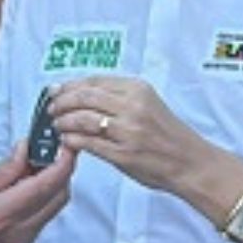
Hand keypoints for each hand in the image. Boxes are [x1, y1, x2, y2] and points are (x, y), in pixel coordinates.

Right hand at [0, 141, 74, 242]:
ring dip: (54, 182)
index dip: (63, 162)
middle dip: (62, 169)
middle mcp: (20, 231)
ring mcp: (26, 240)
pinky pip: (46, 214)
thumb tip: (25, 150)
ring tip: (35, 164)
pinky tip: (29, 184)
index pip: (46, 185)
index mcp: (1, 215)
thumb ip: (2, 171)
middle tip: (50, 149)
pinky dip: (45, 195)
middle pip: (60, 195)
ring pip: (56, 205)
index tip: (66, 145)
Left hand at [48, 76, 229, 203]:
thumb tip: (83, 95)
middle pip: (83, 97)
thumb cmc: (169, 136)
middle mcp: (132, 106)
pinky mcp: (123, 154)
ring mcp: (127, 131)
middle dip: (60, 102)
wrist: (190, 162)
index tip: (56, 90)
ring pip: (82, 119)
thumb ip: (119, 98)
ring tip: (57, 126)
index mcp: (138, 89)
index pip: (94, 81)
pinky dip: (71, 141)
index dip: (69, 85)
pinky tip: (67, 141)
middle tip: (51, 108)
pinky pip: (87, 143)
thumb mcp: (149, 104)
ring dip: (63, 122)